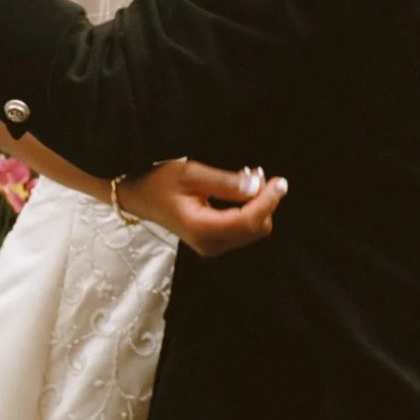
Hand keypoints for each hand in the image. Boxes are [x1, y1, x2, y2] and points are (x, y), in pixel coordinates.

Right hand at [119, 159, 285, 259]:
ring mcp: (212, 246)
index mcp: (202, 229)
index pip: (249, 221)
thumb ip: (225, 182)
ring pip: (252, 230)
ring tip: (249, 177)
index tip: (280, 181)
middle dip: (264, 202)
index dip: (268, 201)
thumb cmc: (159, 181)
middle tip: (258, 173)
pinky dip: (249, 211)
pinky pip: (242, 229)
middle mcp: (210, 244)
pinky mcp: (214, 242)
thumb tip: (257, 185)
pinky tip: (241, 190)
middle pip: (256, 228)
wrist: (139, 196)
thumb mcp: (190, 174)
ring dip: (258, 205)